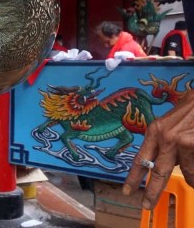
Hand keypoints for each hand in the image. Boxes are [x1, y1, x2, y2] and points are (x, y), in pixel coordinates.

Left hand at [122, 90, 193, 208]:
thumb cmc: (190, 109)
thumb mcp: (170, 123)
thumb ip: (165, 142)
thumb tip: (165, 162)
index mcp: (155, 132)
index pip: (141, 159)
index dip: (133, 177)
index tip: (127, 191)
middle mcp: (165, 138)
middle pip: (157, 173)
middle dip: (152, 192)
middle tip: (147, 205)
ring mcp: (181, 143)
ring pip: (187, 173)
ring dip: (192, 178)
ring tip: (193, 177)